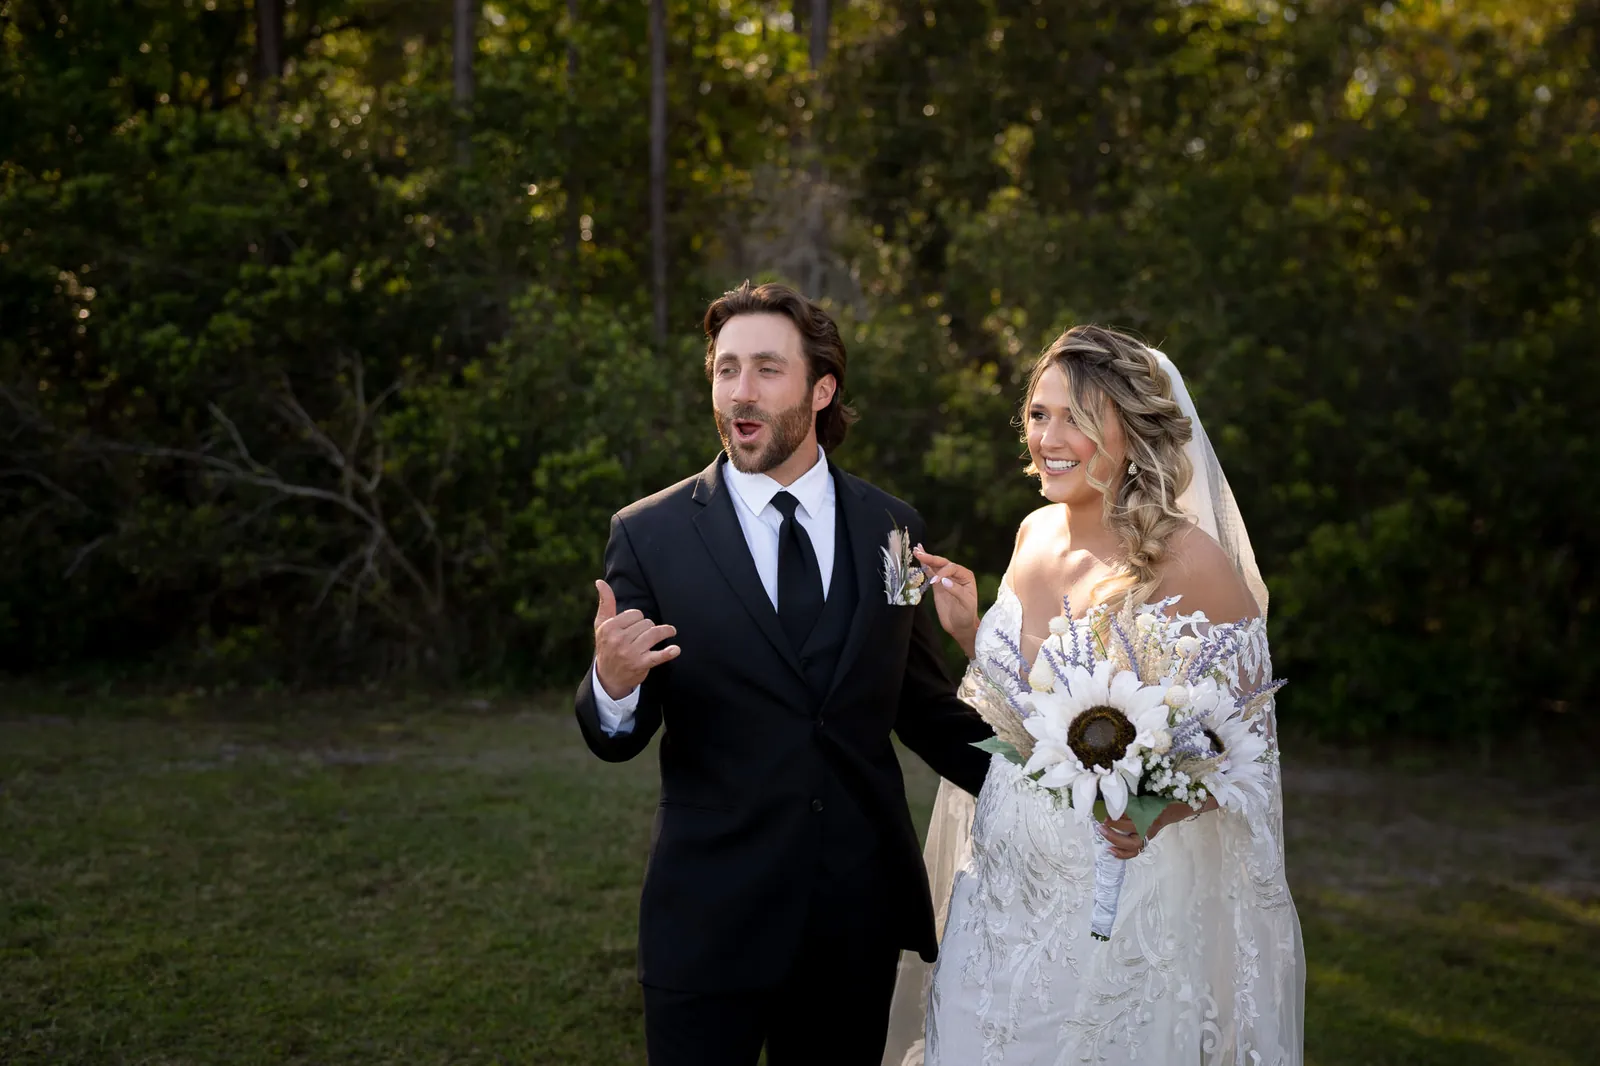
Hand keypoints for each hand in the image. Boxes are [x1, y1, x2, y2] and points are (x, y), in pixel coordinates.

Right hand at [593, 579, 678, 698]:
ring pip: (654, 634)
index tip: (635, 626)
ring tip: (670, 632)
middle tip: (643, 635)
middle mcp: (619, 639)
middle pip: (646, 623)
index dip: (638, 619)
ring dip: (664, 632)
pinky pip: (658, 656)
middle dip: (648, 627)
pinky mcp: (641, 664)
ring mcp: (630, 652)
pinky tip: (675, 650)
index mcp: (609, 628)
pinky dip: (668, 653)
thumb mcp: (601, 625)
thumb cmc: (606, 646)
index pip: (635, 614)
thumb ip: (605, 602)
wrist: (608, 677)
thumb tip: (600, 581)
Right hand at [912, 546, 978, 658]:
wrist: (960, 626)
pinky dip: (925, 566)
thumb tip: (943, 580)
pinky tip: (919, 558)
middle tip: (919, 553)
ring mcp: (946, 579)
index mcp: (966, 576)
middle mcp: (957, 575)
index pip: (952, 568)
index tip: (935, 582)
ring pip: (936, 566)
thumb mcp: (965, 603)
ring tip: (916, 550)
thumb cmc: (966, 615)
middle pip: (942, 563)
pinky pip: (931, 573)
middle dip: (931, 558)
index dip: (943, 572)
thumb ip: (956, 590)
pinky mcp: (938, 586)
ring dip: (926, 559)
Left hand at [1099, 796, 1220, 857]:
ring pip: (1132, 845)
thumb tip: (1111, 793)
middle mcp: (1148, 826)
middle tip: (1102, 824)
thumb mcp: (1143, 794)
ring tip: (1102, 834)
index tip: (1105, 811)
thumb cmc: (1154, 799)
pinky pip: (1134, 851)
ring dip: (1116, 841)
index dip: (1118, 815)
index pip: (1132, 816)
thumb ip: (1130, 796)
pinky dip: (1122, 853)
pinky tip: (1110, 851)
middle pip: (1132, 833)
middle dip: (1115, 829)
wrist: (1171, 808)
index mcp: (1149, 813)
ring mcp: (1147, 835)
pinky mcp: (1144, 841)